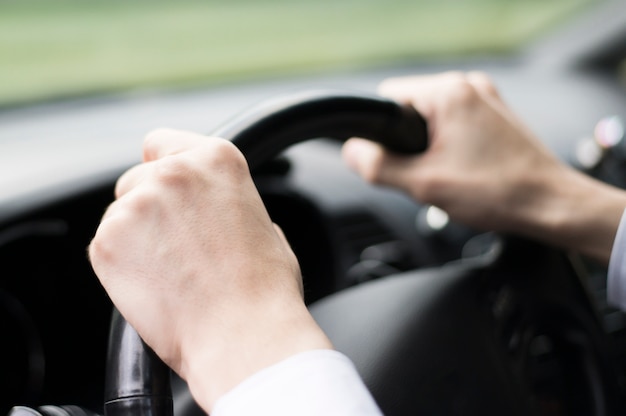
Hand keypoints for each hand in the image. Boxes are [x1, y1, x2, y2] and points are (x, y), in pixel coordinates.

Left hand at [89, 129, 330, 411]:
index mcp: (217, 159)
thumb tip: (221, 213)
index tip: (164, 190)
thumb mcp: (265, 226)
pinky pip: (105, 246)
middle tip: (175, 247)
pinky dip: (121, 265)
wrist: (244, 334)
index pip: (161, 142)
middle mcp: (174, 172)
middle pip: (137, 179)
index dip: (161, 167)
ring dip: (135, 237)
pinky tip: (154, 286)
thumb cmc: (263, 289)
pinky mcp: (107, 241)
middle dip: (150, 208)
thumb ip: (231, 205)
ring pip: (119, 213)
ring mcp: (137, 204)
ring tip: (170, 273)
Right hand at [343, 72, 625, 261]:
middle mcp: (468, 86)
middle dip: (409, 143)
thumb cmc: (498, 192)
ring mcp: (485, 98)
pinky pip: (455, 124)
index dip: (382, 133)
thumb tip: (351, 151)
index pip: (387, 98)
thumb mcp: (423, 184)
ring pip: (432, 118)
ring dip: (430, 146)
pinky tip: (465, 170)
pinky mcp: (495, 114)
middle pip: (410, 108)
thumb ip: (377, 166)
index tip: (396, 159)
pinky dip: (450, 145)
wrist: (550, 204)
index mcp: (449, 93)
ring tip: (451, 174)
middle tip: (428, 173)